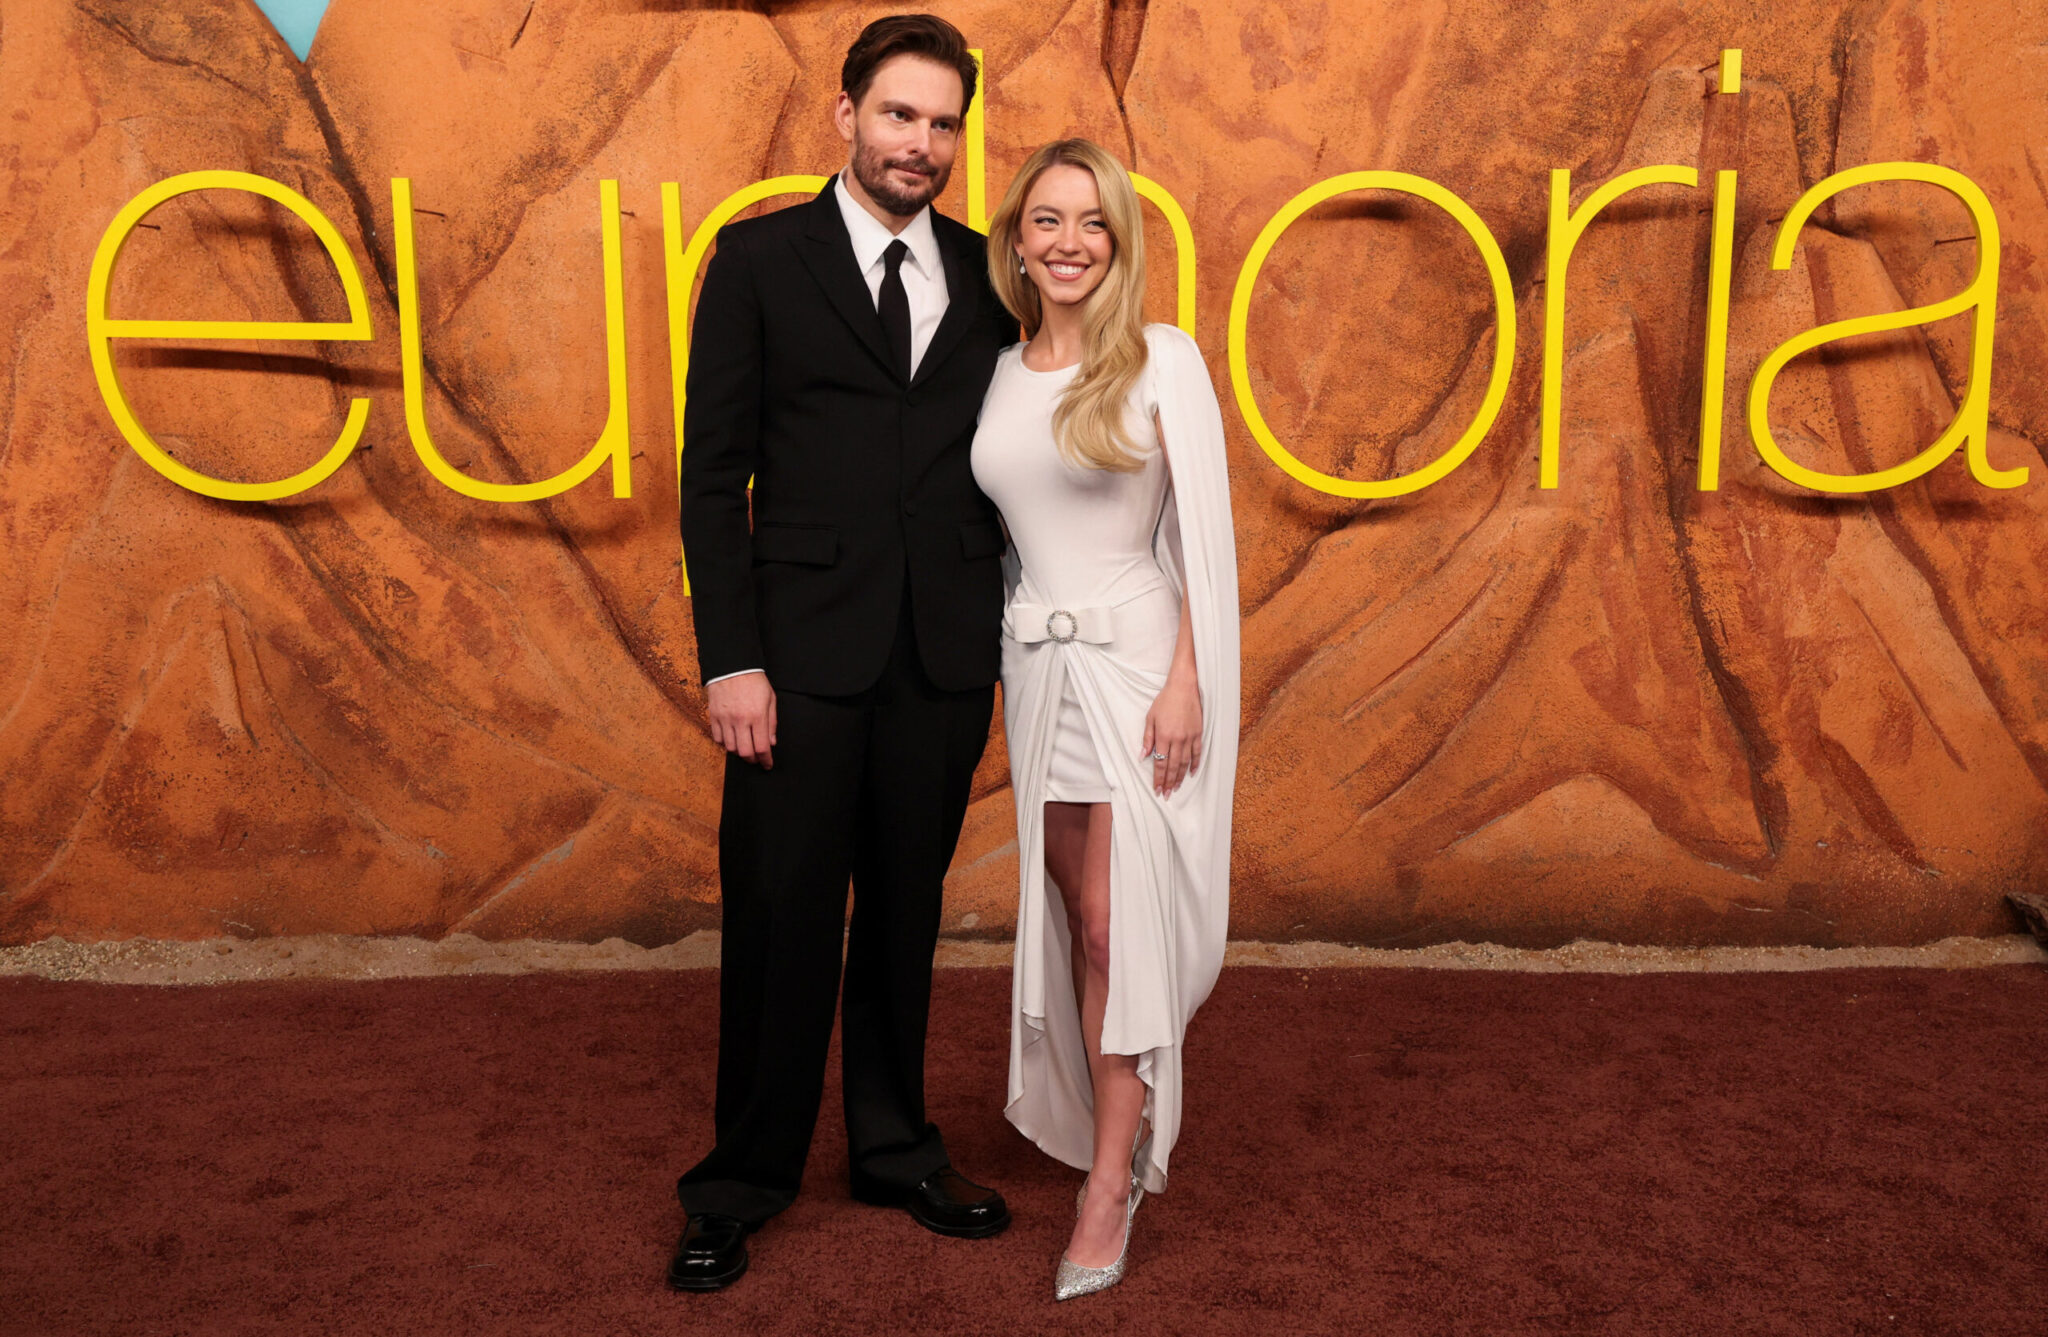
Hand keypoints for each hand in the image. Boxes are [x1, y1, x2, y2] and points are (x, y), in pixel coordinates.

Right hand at [706, 672, 776, 768]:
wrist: (733, 666)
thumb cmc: (754, 681)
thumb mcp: (770, 699)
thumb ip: (772, 722)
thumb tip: (771, 743)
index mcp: (757, 715)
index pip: (761, 747)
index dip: (766, 760)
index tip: (767, 764)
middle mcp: (740, 720)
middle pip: (745, 752)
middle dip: (752, 759)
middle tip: (756, 758)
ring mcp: (725, 718)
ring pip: (730, 747)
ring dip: (739, 752)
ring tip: (744, 747)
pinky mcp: (714, 715)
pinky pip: (717, 738)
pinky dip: (725, 742)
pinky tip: (732, 738)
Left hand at [1140, 675, 1200, 796]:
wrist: (1184, 687)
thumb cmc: (1165, 701)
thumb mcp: (1150, 717)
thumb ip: (1147, 738)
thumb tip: (1143, 756)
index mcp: (1163, 735)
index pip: (1160, 762)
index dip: (1158, 777)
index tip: (1156, 789)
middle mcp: (1177, 739)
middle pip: (1172, 766)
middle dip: (1168, 782)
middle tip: (1166, 794)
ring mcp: (1189, 737)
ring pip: (1185, 763)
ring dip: (1180, 777)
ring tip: (1176, 788)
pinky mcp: (1198, 734)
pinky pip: (1197, 753)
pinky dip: (1194, 765)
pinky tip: (1191, 774)